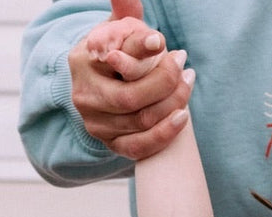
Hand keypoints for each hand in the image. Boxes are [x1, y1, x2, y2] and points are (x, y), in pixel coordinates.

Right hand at [70, 0, 189, 159]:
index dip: (140, 49)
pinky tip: (183, 115)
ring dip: (172, 103)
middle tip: (183, 64)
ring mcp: (97, 124)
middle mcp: (85, 95)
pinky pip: (140, 147)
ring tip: (188, 81)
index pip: (115, 56)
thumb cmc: (118, 55)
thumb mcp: (118, 30)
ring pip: (141, 121)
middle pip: (130, 97)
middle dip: (164, 82)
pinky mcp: (111, 145)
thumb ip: (125, 14)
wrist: (108, 89)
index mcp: (84, 60)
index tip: (161, 42)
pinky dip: (165, 133)